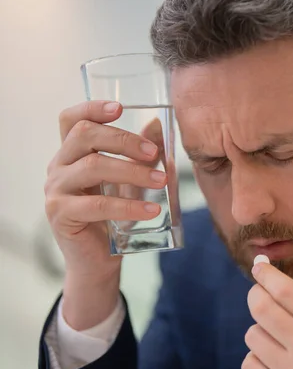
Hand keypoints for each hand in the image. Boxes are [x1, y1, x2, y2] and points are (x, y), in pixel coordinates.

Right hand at [44, 101, 166, 328]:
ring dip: (132, 171)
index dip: (92, 107)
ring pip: (93, 166)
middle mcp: (58, 166)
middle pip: (85, 135)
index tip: (120, 108)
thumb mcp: (130, 181)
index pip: (71, 119)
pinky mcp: (61, 214)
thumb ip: (141, 154)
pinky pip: (98, 204)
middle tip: (154, 153)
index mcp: (72, 153)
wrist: (99, 260)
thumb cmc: (114, 217)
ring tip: (161, 180)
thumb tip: (157, 124)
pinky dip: (129, 206)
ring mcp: (56, 189)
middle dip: (124, 139)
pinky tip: (152, 209)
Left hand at [242, 261, 292, 368]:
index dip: (266, 274)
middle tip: (259, 293)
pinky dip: (258, 357)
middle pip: (261, 308)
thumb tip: (265, 278)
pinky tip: (275, 360)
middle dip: (256, 295)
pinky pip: (249, 363)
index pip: (285, 291)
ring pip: (252, 335)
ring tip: (280, 338)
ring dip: (261, 331)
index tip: (259, 267)